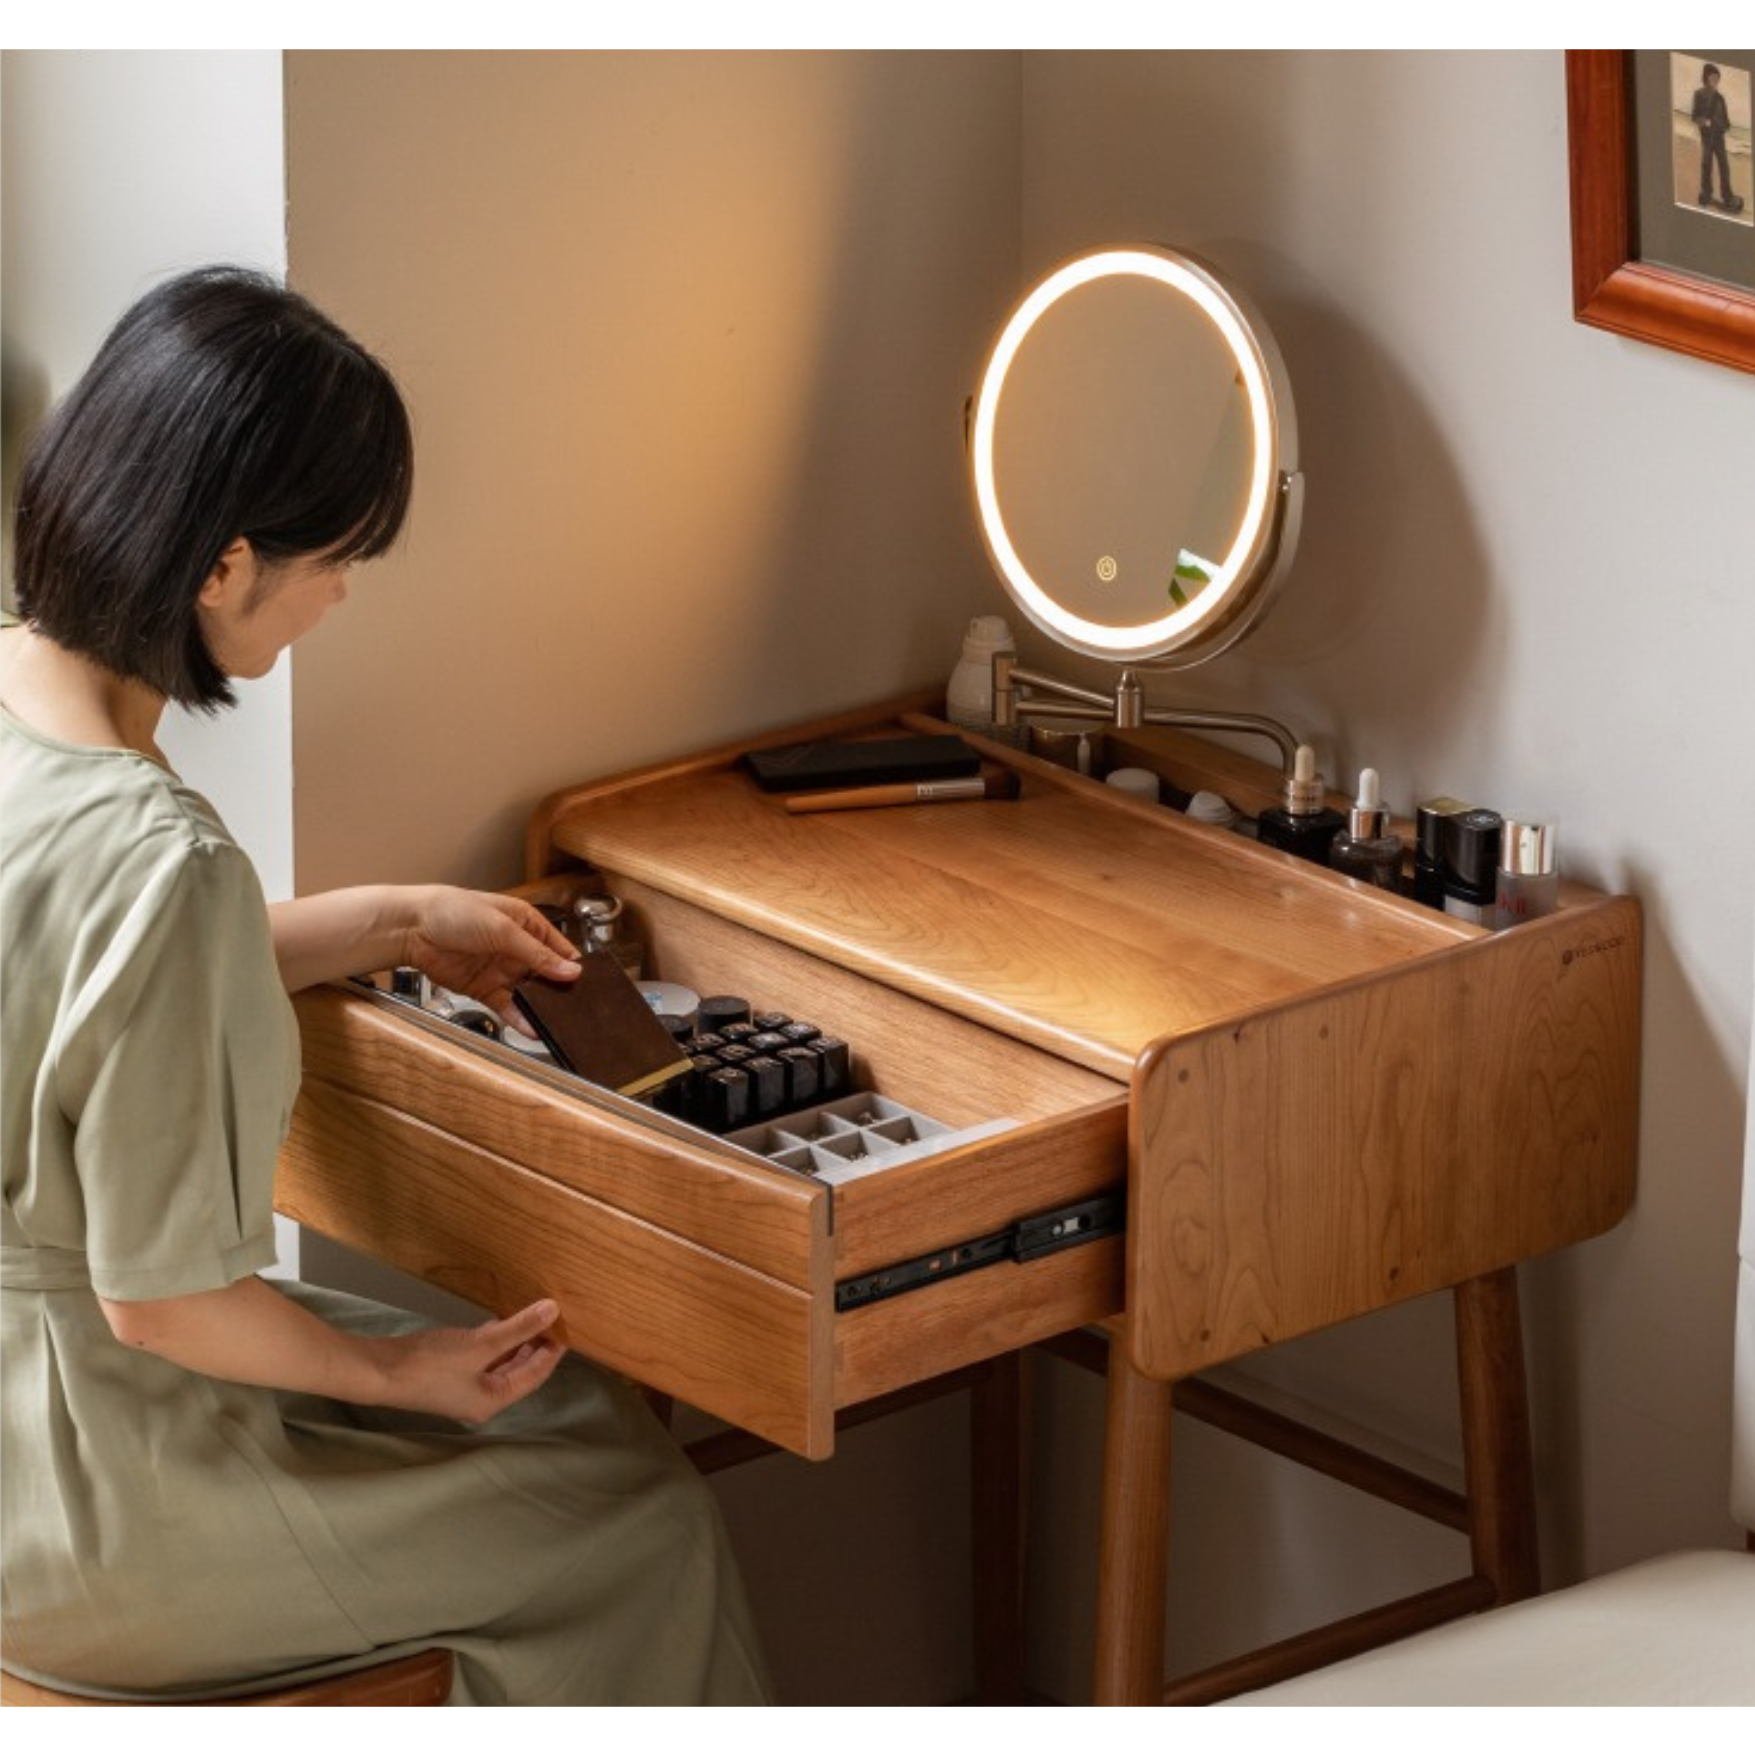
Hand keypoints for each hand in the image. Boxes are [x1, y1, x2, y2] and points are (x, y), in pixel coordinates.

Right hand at [377, 1298, 566, 1424]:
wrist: (379, 1370)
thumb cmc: (431, 1364)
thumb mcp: (480, 1344)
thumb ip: (518, 1328)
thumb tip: (553, 1310)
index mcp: (493, 1400)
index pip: (534, 1376)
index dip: (552, 1351)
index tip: (566, 1327)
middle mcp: (481, 1398)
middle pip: (518, 1370)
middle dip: (535, 1345)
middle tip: (551, 1318)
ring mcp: (463, 1386)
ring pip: (499, 1362)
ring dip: (514, 1341)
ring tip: (532, 1315)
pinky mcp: (449, 1371)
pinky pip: (480, 1356)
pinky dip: (492, 1340)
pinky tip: (498, 1320)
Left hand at [400, 886, 579, 1023]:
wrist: (413, 929)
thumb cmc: (455, 912)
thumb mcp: (503, 930)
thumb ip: (537, 954)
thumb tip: (570, 970)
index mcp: (527, 924)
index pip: (559, 948)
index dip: (573, 966)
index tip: (589, 985)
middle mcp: (518, 948)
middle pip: (547, 974)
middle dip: (560, 990)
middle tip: (578, 1009)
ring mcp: (502, 970)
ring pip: (530, 993)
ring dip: (542, 1006)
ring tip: (559, 1022)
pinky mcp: (485, 989)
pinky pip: (508, 1006)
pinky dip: (521, 1018)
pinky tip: (533, 1029)